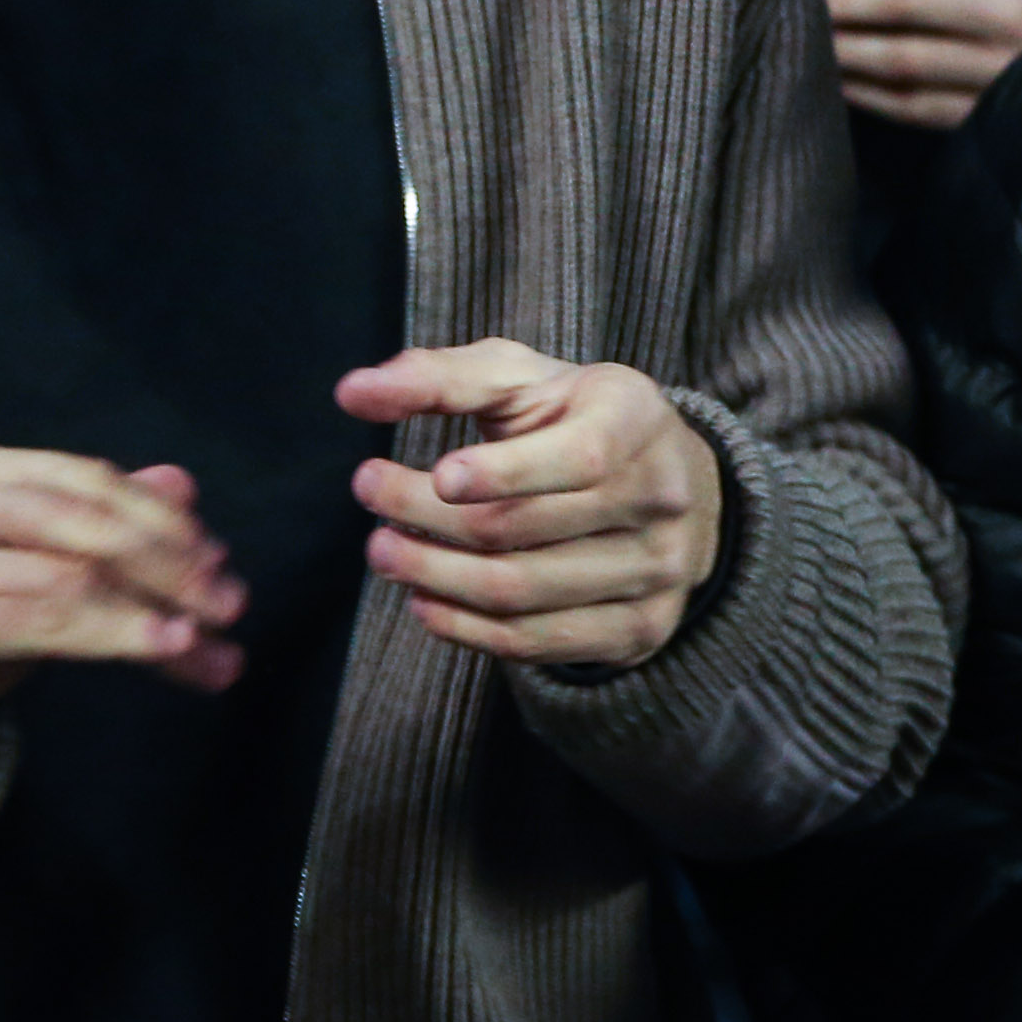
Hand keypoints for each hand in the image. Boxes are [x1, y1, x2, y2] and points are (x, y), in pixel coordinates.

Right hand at [0, 444, 238, 807]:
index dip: (157, 518)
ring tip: (210, 644)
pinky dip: (114, 633)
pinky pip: (41, 620)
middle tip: (232, 602)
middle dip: (168, 560)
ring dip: (155, 612)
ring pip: (69, 572)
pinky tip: (164, 648)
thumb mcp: (16, 575)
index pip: (79, 479)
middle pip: (79, 517)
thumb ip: (90, 527)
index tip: (220, 560)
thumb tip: (181, 484)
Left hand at [338, 341, 723, 672]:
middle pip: (527, 528)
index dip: (507, 472)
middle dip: (432, 517)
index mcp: (637, 421)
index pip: (579, 457)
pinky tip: (425, 602)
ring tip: (383, 550)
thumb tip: (352, 393)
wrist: (668, 482)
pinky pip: (539, 643)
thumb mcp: (519, 378)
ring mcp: (655, 573)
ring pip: (524, 592)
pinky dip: (469, 630)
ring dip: (437, 577)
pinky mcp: (639, 630)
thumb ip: (438, 378)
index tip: (439, 477)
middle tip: (368, 494)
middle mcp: (661, 499)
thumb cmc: (572, 417)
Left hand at [817, 0, 1021, 128]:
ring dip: (846, 51)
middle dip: (841, 3)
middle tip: (799, 4)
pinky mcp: (983, 113)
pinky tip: (836, 81)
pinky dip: (866, 95)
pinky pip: (913, 106)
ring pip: (905, 59)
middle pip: (904, 3)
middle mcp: (1002, 12)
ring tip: (806, 42)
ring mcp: (996, 68)